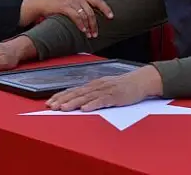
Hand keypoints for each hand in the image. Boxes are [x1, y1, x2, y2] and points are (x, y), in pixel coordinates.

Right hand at [23, 0, 113, 37]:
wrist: (45, 3)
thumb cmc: (60, 5)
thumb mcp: (74, 3)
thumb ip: (84, 8)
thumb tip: (94, 19)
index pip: (98, 1)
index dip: (106, 8)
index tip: (111, 17)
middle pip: (92, 12)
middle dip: (95, 24)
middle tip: (96, 34)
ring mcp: (72, 1)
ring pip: (85, 15)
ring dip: (88, 27)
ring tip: (89, 35)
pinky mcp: (65, 7)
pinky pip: (76, 17)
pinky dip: (81, 25)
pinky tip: (82, 30)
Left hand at [46, 65, 163, 111]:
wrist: (140, 81)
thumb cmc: (122, 86)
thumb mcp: (104, 88)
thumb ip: (92, 94)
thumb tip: (77, 100)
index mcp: (93, 84)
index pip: (73, 90)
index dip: (61, 96)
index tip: (50, 102)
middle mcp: (97, 86)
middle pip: (77, 93)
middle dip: (63, 100)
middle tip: (51, 106)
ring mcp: (106, 90)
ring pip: (86, 97)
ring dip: (74, 102)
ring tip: (63, 108)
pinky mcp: (115, 96)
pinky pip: (102, 101)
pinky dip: (92, 105)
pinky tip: (85, 109)